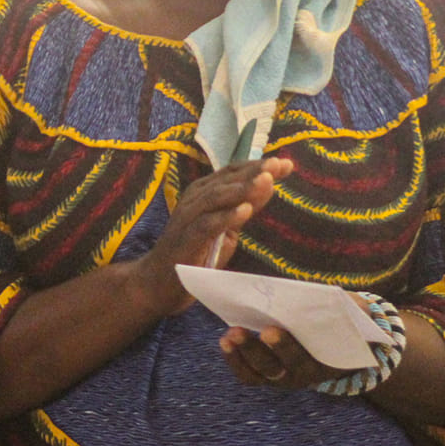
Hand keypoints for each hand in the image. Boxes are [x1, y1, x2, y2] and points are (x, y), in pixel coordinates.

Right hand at [134, 156, 293, 313]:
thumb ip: (244, 207)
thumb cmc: (195, 254)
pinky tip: (245, 211)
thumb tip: (269, 185)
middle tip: (277, 165)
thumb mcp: (226, 228)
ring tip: (266, 181)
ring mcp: (187, 218)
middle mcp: (194, 199)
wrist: (158, 282)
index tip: (286, 164)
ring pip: (216, 197)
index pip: (232, 173)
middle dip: (253, 172)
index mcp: (204, 192)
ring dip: (242, 189)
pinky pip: (206, 225)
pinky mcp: (185, 240)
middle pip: (226, 180)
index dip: (257, 166)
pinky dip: (226, 217)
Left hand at [218, 292, 371, 390]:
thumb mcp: (349, 310)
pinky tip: (225, 340)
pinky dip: (235, 359)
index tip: (271, 329)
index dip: (288, 345)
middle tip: (246, 330)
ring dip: (244, 353)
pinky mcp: (267, 376)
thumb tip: (324, 294)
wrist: (335, 345)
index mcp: (328, 361)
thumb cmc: (339, 320)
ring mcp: (284, 378)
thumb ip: (345, 304)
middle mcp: (305, 375)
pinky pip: (249, 375)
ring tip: (230, 334)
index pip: (310, 356)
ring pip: (261, 372)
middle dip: (262, 349)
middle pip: (279, 367)